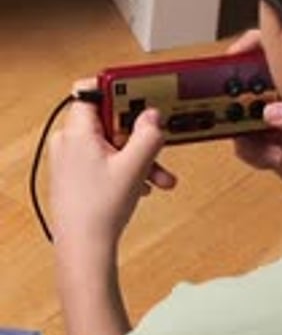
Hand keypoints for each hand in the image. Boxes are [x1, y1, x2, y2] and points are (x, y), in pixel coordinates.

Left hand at [49, 80, 175, 249]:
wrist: (84, 247)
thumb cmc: (99, 210)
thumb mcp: (134, 167)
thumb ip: (147, 135)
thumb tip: (152, 115)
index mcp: (77, 132)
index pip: (93, 91)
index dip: (119, 88)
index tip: (141, 93)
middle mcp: (69, 141)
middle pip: (110, 121)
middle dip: (139, 135)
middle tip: (158, 145)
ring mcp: (71, 159)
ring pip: (111, 144)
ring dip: (137, 156)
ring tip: (157, 177)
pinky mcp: (75, 175)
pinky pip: (105, 160)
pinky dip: (125, 168)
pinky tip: (141, 185)